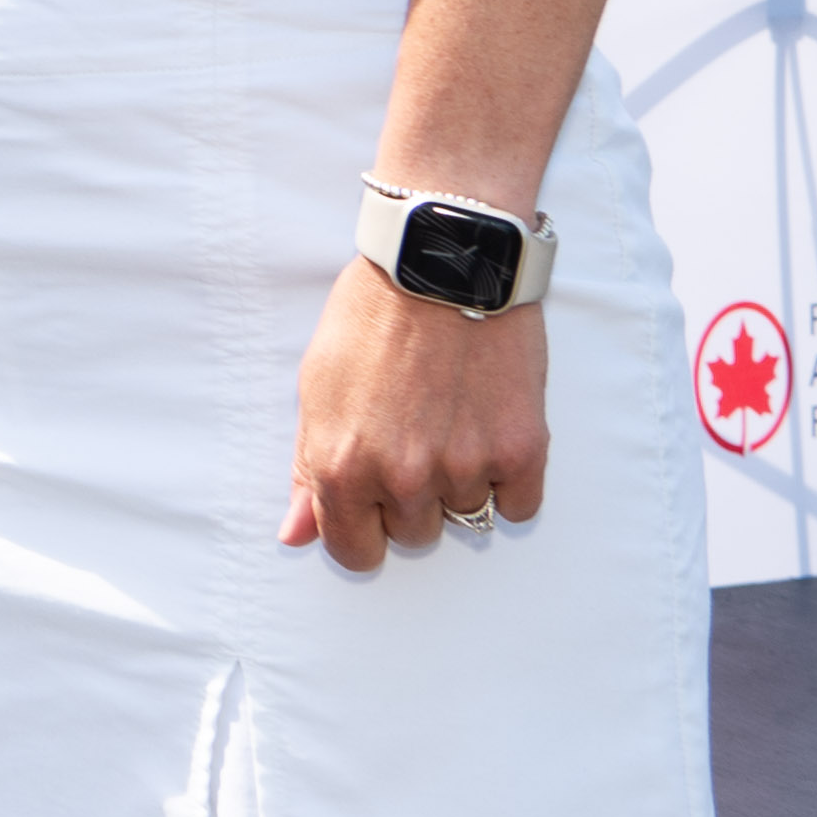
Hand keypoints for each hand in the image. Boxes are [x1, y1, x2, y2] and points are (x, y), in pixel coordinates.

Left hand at [280, 256, 547, 567]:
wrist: (441, 264)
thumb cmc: (372, 316)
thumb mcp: (317, 388)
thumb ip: (308, 469)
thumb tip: (296, 534)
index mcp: (341, 466)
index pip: (353, 552)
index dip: (361, 531)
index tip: (372, 508)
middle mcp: (402, 477)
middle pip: (414, 535)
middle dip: (411, 497)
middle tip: (414, 434)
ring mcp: (464, 467)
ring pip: (466, 516)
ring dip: (460, 480)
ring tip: (450, 415)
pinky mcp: (520, 451)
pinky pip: (518, 506)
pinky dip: (508, 478)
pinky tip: (488, 427)